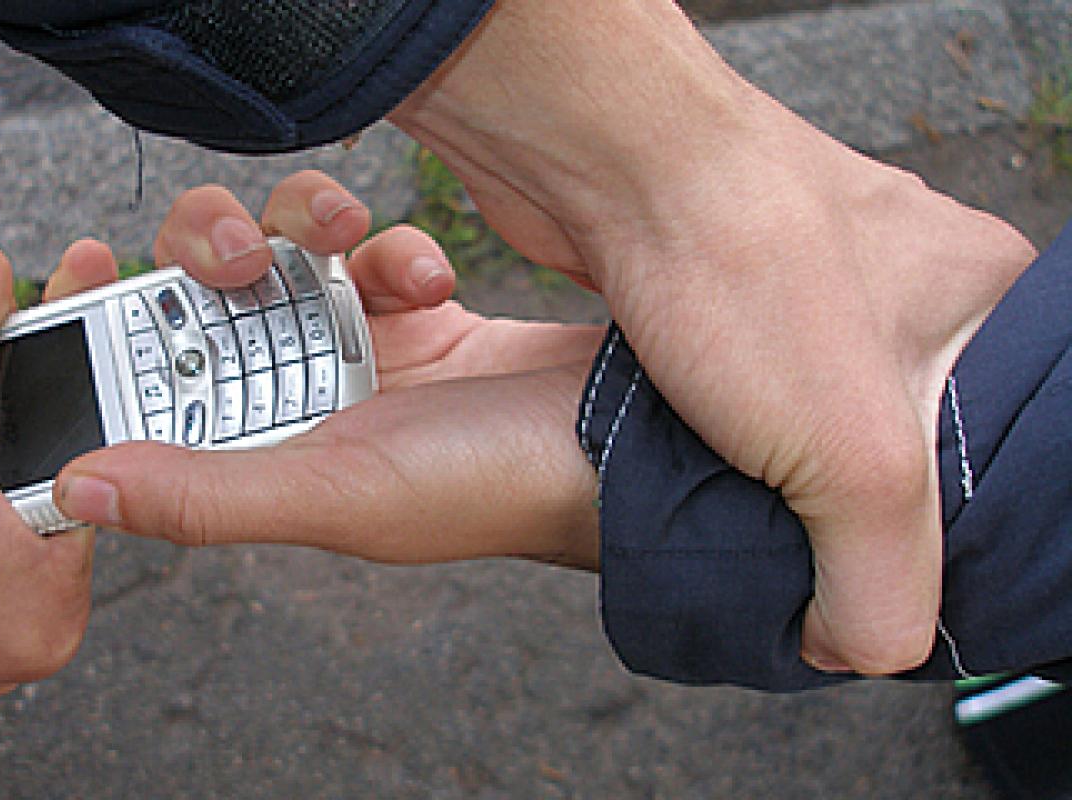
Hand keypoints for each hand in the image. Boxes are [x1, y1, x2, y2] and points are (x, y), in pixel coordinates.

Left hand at [49, 171, 603, 565]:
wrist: (623, 437)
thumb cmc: (484, 487)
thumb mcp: (330, 493)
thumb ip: (205, 491)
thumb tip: (82, 484)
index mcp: (253, 448)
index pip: (144, 375)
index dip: (108, 317)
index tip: (90, 263)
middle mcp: (291, 394)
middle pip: (199, 290)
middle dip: (207, 248)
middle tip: (236, 252)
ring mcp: (350, 346)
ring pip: (277, 248)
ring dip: (300, 228)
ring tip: (342, 240)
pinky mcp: (408, 305)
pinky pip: (364, 244)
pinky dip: (388, 246)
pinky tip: (425, 279)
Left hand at [387, 0, 1037, 671]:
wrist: (602, 158)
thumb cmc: (742, 268)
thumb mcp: (856, 462)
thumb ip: (880, 578)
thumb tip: (857, 648)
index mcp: (978, 305)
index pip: (995, 452)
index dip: (947, 531)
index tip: (880, 581)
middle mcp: (900, 280)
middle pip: (895, 438)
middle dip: (841, 506)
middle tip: (798, 558)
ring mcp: (802, 275)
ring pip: (801, 410)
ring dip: (767, 468)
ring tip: (735, 511)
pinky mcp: (716, 278)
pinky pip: (729, 381)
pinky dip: (709, 427)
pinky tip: (683, 455)